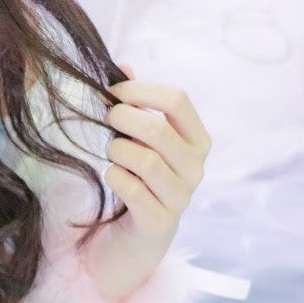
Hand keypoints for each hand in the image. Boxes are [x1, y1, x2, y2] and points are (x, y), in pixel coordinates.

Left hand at [101, 65, 211, 254]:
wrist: (135, 236)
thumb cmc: (138, 176)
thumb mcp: (138, 137)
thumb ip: (134, 103)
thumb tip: (123, 66)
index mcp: (197, 140)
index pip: (178, 100)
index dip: (141, 90)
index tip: (114, 92)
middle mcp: (196, 168)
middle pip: (158, 130)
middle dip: (123, 119)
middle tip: (106, 120)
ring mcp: (181, 197)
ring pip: (144, 160)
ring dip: (117, 150)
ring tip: (112, 153)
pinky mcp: (159, 223)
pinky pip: (131, 189)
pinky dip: (114, 176)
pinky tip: (112, 176)